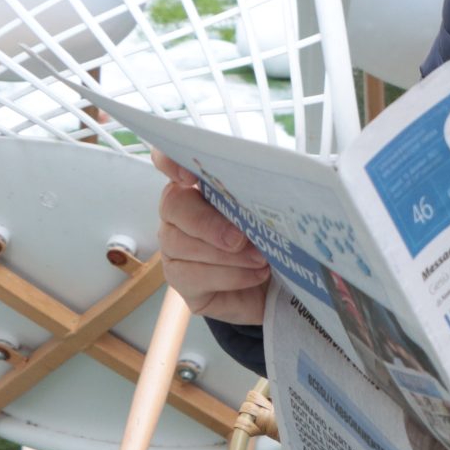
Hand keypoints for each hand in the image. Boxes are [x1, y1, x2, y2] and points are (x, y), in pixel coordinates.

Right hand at [153, 150, 271, 324]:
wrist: (274, 288)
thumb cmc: (271, 241)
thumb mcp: (273, 213)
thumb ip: (267, 194)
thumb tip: (280, 182)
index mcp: (201, 186)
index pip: (169, 161)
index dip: (170, 161)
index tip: (189, 176)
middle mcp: (180, 213)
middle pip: (173, 204)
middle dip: (207, 223)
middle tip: (240, 238)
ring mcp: (174, 246)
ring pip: (180, 244)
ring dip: (226, 255)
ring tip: (260, 259)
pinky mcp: (180, 279)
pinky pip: (192, 275)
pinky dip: (230, 275)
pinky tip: (256, 274)